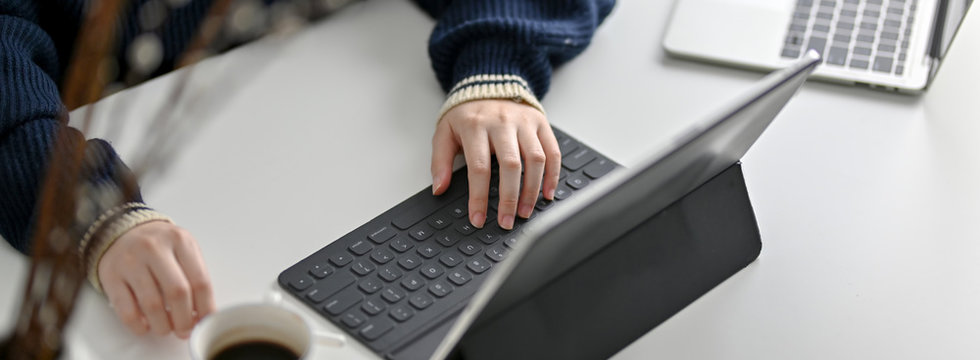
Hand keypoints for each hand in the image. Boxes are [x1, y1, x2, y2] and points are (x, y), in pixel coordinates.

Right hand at [97, 221, 215, 338]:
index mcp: (179, 241)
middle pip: (177, 293)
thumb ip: (195, 275)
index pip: (200, 281)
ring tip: (166, 329)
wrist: (120, 231)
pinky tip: (145, 327)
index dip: (205, 307)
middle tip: (185, 330)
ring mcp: (130, 262)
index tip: (205, 321)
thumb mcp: (183, 248)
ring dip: (163, 326)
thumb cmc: (159, 245)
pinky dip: (138, 325)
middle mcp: (154, 248)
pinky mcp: (110, 277)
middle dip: (184, 320)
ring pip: (152, 305)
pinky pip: (126, 310)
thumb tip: (202, 313)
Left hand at [431, 99, 560, 229]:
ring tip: (526, 212)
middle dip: (509, 198)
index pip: (479, 167)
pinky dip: (553, 175)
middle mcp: (502, 122)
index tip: (478, 219)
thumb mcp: (444, 132)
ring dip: (532, 190)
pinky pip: (552, 151)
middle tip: (507, 222)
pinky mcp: (540, 123)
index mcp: (475, 126)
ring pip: (535, 159)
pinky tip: (547, 193)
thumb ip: (439, 161)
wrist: (489, 83)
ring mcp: (524, 122)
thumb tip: (439, 189)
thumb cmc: (466, 114)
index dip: (479, 197)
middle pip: (510, 165)